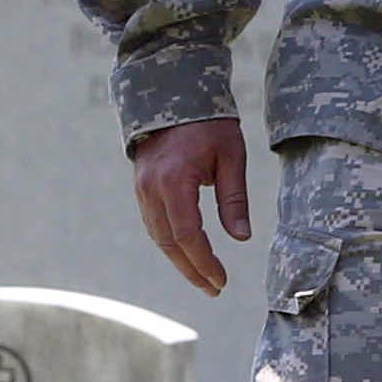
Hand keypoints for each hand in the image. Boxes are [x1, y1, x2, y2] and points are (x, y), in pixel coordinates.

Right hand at [132, 117, 252, 295]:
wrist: (171, 92)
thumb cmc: (208, 122)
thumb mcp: (231, 156)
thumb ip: (234, 198)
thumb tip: (240, 238)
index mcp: (175, 181)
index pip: (189, 236)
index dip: (205, 262)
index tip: (222, 280)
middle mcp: (152, 189)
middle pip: (170, 243)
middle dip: (192, 270)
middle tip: (213, 289)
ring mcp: (142, 189)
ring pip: (159, 236)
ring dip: (180, 260)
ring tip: (203, 278)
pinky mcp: (141, 187)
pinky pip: (154, 223)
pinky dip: (170, 242)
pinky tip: (187, 252)